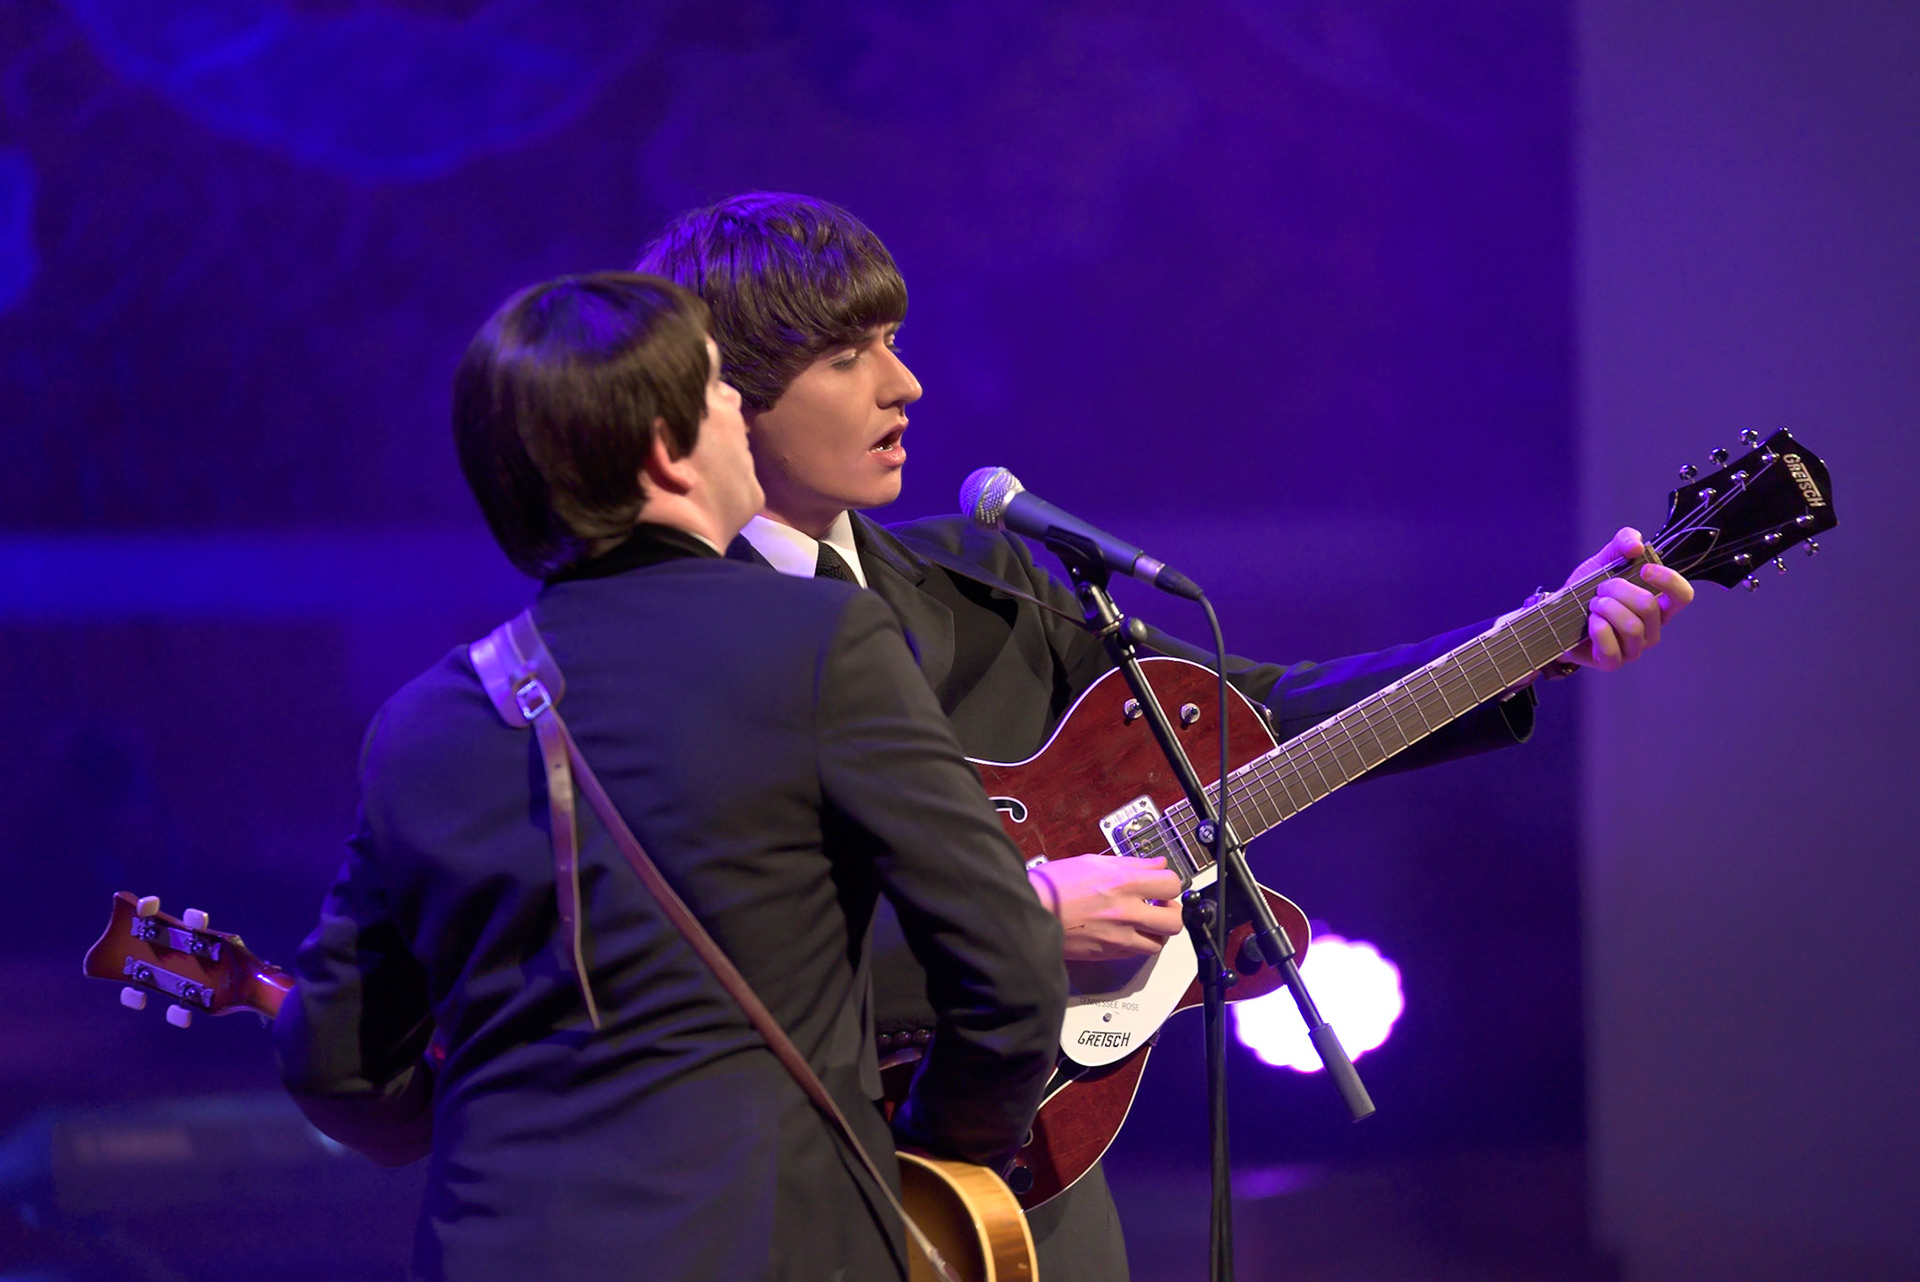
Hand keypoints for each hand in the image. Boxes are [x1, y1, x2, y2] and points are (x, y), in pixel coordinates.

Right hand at [1028, 855, 1184, 961]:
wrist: (1030, 911)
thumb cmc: (1054, 885)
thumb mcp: (1093, 861)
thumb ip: (1131, 864)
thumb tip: (1156, 864)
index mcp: (1123, 882)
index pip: (1171, 884)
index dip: (1170, 884)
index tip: (1162, 885)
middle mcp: (1126, 911)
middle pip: (1174, 920)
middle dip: (1170, 912)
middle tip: (1159, 906)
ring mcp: (1119, 936)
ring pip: (1159, 942)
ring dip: (1156, 932)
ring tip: (1143, 922)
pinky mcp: (1109, 953)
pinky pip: (1137, 953)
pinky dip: (1137, 943)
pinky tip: (1126, 932)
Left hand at [1557, 527, 1694, 670]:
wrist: (1557, 614)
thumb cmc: (1587, 590)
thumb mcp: (1604, 560)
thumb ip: (1623, 543)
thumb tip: (1637, 546)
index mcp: (1658, 605)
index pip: (1682, 596)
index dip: (1668, 580)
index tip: (1644, 569)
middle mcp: (1651, 630)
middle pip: (1648, 606)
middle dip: (1618, 590)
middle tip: (1600, 589)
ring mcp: (1634, 649)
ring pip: (1631, 626)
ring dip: (1606, 608)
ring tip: (1593, 604)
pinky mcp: (1613, 662)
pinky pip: (1611, 645)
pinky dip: (1597, 628)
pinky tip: (1590, 621)